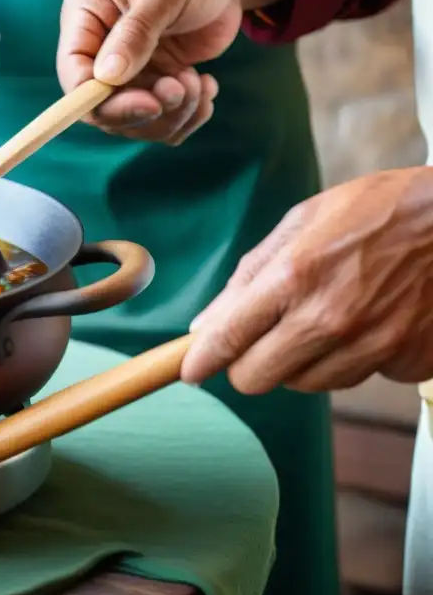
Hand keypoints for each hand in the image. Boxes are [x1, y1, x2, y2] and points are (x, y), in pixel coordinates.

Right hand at [57, 0, 296, 144]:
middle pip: (99, 105)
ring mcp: (125, 71)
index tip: (146, 104)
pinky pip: (161, 121)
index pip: (73, 70)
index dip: (98, 98)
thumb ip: (135, 31)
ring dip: (172, 113)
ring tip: (199, 83)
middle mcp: (98, 48)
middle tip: (180, 90)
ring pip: (133, 121)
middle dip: (142, 110)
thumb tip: (106, 76)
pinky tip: (207, 87)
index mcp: (86, 15)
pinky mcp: (152, 85)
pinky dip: (188, 115)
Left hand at [182, 167, 432, 392]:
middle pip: (257, 379)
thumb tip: (205, 325)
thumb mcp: (302, 222)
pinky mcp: (406, 361)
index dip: (200, 361)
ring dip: (301, 362)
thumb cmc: (376, 210)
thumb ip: (249, 276)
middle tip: (259, 341)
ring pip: (306, 384)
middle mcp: (330, 318)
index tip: (189, 371)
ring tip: (324, 318)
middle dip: (247, 364)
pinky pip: (357, 378)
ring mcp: (372, 345)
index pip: (228, 338)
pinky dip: (352, 359)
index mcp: (295, 276)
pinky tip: (368, 322)